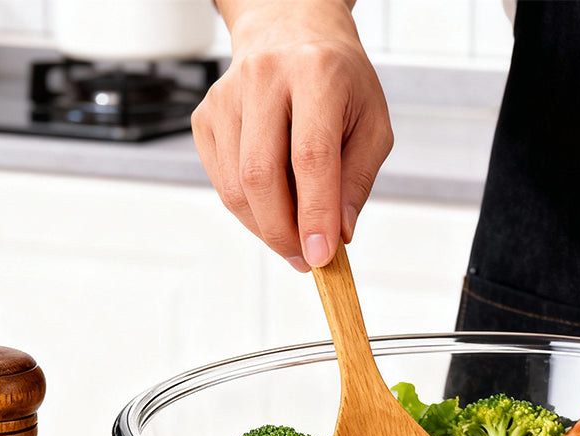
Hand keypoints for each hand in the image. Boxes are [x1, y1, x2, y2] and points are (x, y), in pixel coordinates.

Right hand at [191, 0, 392, 270]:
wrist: (292, 32)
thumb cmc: (339, 81)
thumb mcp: (372, 124)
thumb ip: (358, 180)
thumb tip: (339, 233)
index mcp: (316, 75)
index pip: (311, 157)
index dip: (315, 214)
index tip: (322, 256)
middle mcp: (265, 78)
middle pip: (262, 175)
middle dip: (284, 232)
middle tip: (307, 259)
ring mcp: (227, 96)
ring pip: (237, 187)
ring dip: (266, 228)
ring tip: (295, 238)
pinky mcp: (206, 117)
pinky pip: (223, 183)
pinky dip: (249, 211)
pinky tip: (274, 208)